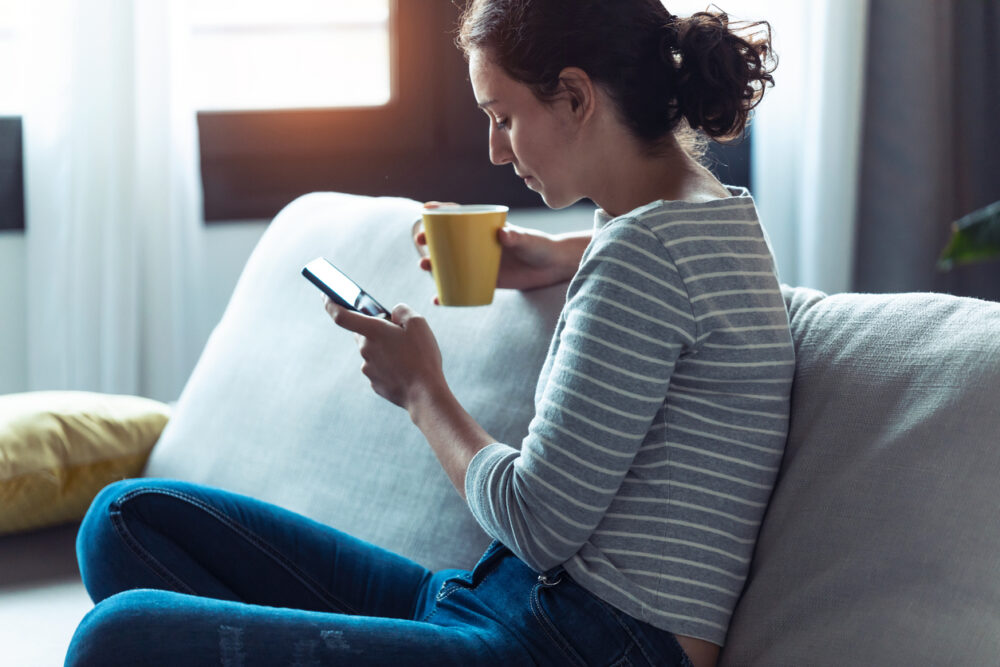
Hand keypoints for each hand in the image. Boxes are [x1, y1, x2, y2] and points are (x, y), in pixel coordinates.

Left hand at [324, 297, 446, 411]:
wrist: (424, 394)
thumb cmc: (422, 357)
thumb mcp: (418, 323)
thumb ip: (401, 311)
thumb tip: (393, 313)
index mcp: (373, 331)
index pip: (341, 315)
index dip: (330, 304)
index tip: (324, 295)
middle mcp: (365, 349)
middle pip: (363, 333)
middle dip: (375, 330)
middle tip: (396, 333)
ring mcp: (368, 368)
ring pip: (372, 352)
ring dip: (385, 350)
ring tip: (408, 355)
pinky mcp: (374, 383)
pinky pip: (379, 369)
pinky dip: (389, 366)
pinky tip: (405, 369)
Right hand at [413, 217, 580, 300]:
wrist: (552, 268)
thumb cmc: (540, 247)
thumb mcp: (528, 240)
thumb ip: (517, 237)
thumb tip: (503, 235)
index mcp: (485, 228)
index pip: (459, 215)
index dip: (441, 211)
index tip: (425, 210)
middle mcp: (477, 244)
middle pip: (447, 239)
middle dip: (429, 238)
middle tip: (421, 241)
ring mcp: (479, 262)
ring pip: (450, 263)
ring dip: (433, 265)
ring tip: (425, 266)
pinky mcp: (484, 281)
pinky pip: (461, 286)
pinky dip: (449, 293)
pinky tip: (438, 298)